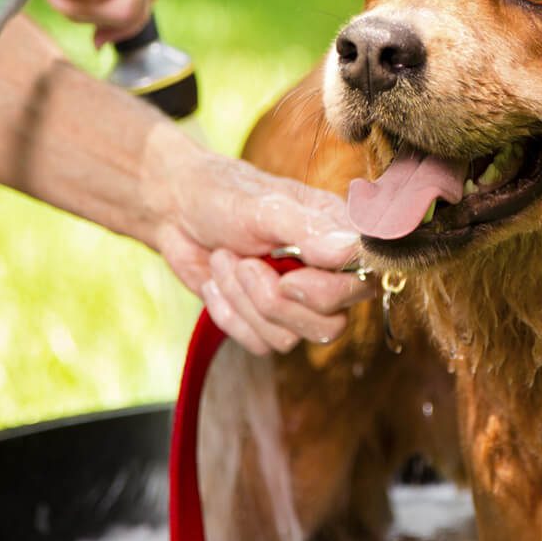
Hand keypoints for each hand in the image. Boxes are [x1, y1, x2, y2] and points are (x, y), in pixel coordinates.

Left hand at [150, 137, 376, 355]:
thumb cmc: (226, 195)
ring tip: (226, 261)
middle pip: (331, 324)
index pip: (364, 282)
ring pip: (290, 340)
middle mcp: (327, 273)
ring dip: (244, 302)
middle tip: (246, 264)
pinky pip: (259, 345)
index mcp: (340, 236)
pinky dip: (229, 314)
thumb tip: (351, 250)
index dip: (328, 291)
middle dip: (274, 301)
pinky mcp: (267, 322)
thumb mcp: (264, 206)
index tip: (289, 275)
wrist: (177, 210)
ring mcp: (297, 301)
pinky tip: (217, 282)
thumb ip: (308, 229)